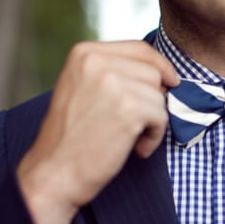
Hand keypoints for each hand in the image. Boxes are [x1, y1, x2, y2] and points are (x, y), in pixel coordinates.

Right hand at [18, 41, 178, 223]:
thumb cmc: (73, 136)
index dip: (160, 66)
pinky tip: (136, 148)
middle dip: (152, 99)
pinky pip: (162, 117)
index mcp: (85, 53)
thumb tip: (164, 74)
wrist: (54, 174)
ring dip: (152, 120)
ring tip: (129, 137)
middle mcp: (97, 61)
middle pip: (154, 72)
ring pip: (160, 95)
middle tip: (132, 123)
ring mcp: (113, 83)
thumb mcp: (85, 89)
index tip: (170, 82)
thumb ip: (115, 72)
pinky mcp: (129, 107)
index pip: (140, 49)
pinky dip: (154, 136)